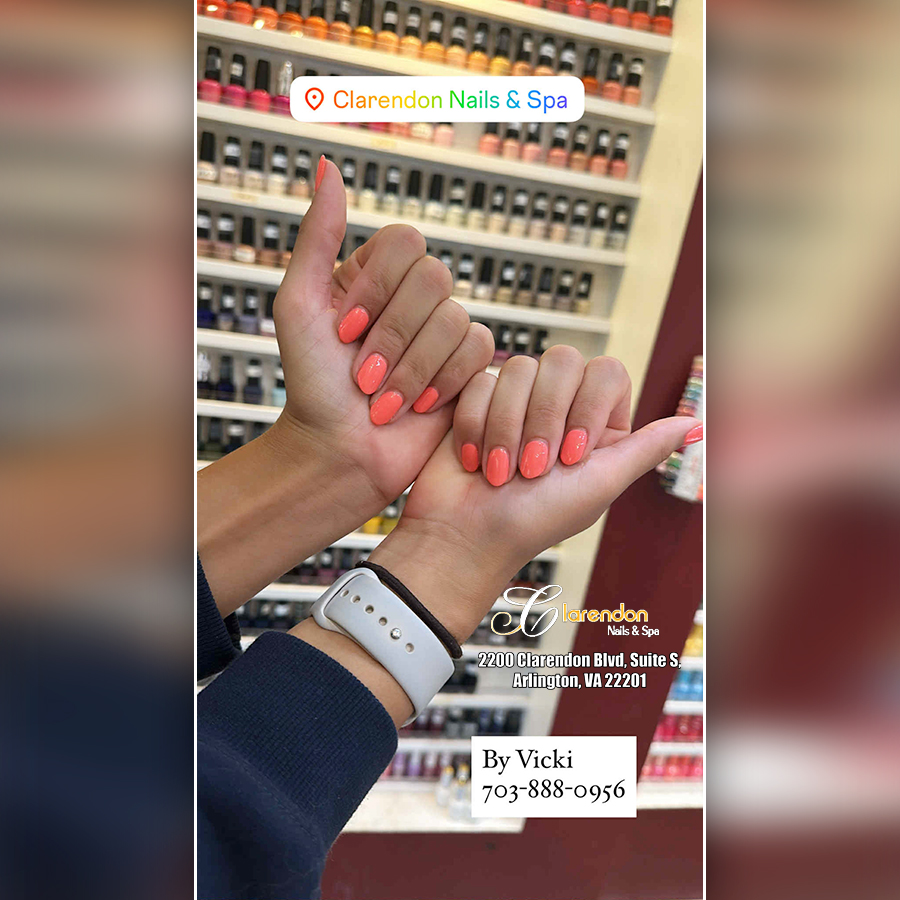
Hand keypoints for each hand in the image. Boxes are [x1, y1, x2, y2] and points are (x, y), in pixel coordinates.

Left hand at [272, 157, 493, 502]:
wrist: (340, 452)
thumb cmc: (311, 384)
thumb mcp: (298, 305)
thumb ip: (316, 236)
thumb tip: (328, 165)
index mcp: (376, 274)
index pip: (406, 242)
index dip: (379, 286)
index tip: (344, 330)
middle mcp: (413, 297)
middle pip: (434, 279)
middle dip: (393, 337)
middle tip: (363, 376)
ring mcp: (444, 330)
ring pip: (456, 320)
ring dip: (412, 370)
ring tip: (383, 401)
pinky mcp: (469, 365)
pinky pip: (479, 350)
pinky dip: (443, 381)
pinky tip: (419, 406)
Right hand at [367, 349, 702, 642]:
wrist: (465, 536)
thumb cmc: (534, 520)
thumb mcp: (599, 486)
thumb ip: (644, 450)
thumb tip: (696, 424)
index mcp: (595, 423)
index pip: (607, 372)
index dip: (587, 407)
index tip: (572, 455)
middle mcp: (558, 405)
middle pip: (562, 361)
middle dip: (544, 418)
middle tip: (533, 468)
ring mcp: (517, 399)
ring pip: (519, 368)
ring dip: (507, 426)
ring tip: (501, 471)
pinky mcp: (477, 399)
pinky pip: (483, 382)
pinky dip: (477, 425)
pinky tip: (476, 460)